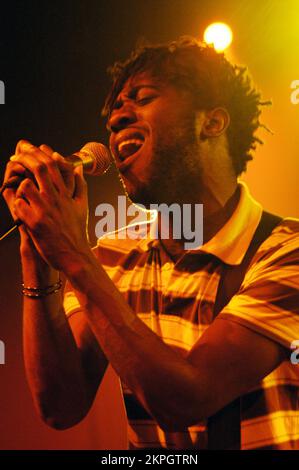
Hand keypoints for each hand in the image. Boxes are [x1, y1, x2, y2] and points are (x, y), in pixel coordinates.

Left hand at [6, 140, 90, 271]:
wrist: (74, 255)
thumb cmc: (77, 232)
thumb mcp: (82, 206)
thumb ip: (80, 185)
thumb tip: (79, 168)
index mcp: (65, 193)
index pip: (53, 164)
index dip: (40, 153)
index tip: (30, 149)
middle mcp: (56, 199)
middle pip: (38, 168)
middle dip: (25, 157)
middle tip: (15, 156)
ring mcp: (45, 210)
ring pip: (26, 185)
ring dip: (19, 184)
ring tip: (18, 189)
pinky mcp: (35, 223)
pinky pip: (19, 206)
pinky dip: (16, 204)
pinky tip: (19, 209)